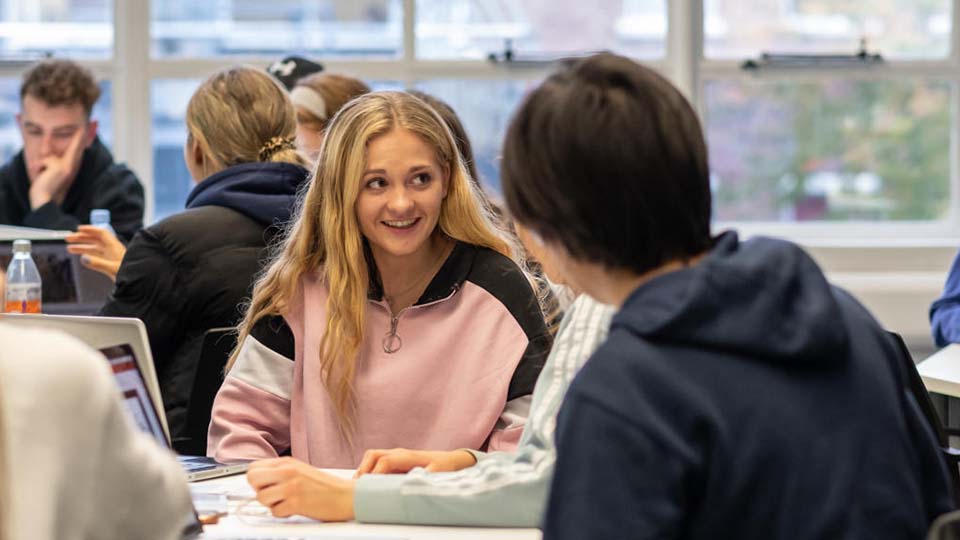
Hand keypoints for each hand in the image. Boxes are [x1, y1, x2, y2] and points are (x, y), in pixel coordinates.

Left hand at [29, 128, 86, 208]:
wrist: (45, 199)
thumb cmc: (45, 187)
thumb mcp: (49, 172)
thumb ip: (51, 162)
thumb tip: (48, 154)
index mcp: (69, 168)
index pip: (75, 152)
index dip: (79, 140)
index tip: (84, 130)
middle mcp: (70, 166)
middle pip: (74, 149)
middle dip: (80, 137)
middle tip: (84, 127)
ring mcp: (66, 166)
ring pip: (48, 158)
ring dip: (42, 166)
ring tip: (44, 176)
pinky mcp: (59, 167)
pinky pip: (43, 162)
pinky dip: (39, 168)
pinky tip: (43, 177)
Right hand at [65, 225, 125, 280]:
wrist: (138, 284)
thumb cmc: (130, 275)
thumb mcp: (113, 269)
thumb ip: (98, 264)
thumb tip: (84, 258)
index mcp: (115, 248)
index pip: (101, 233)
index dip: (90, 230)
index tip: (79, 229)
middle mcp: (113, 250)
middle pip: (96, 240)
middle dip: (82, 238)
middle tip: (68, 238)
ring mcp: (111, 257)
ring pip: (95, 249)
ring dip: (82, 247)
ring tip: (69, 248)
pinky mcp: (110, 264)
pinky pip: (97, 257)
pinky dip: (88, 255)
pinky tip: (81, 257)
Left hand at [246, 457, 354, 520]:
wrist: (346, 496)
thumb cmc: (325, 486)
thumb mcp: (300, 470)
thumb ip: (280, 472)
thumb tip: (259, 481)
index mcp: (287, 462)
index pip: (254, 467)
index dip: (257, 480)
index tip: (265, 486)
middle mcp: (287, 471)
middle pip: (252, 479)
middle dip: (259, 490)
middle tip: (273, 495)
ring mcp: (291, 486)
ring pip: (261, 497)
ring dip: (271, 504)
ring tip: (285, 503)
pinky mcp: (296, 503)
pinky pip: (275, 512)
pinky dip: (283, 514)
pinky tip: (294, 509)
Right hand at [355, 448, 476, 477]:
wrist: (450, 460)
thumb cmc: (444, 467)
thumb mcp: (436, 474)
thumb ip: (424, 478)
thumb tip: (413, 484)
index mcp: (406, 456)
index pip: (385, 461)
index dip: (375, 473)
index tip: (370, 486)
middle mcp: (398, 453)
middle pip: (373, 454)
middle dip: (364, 468)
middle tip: (358, 485)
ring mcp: (395, 455)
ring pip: (373, 456)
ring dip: (365, 468)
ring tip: (360, 485)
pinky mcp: (395, 461)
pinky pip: (377, 462)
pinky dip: (369, 470)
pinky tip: (369, 483)